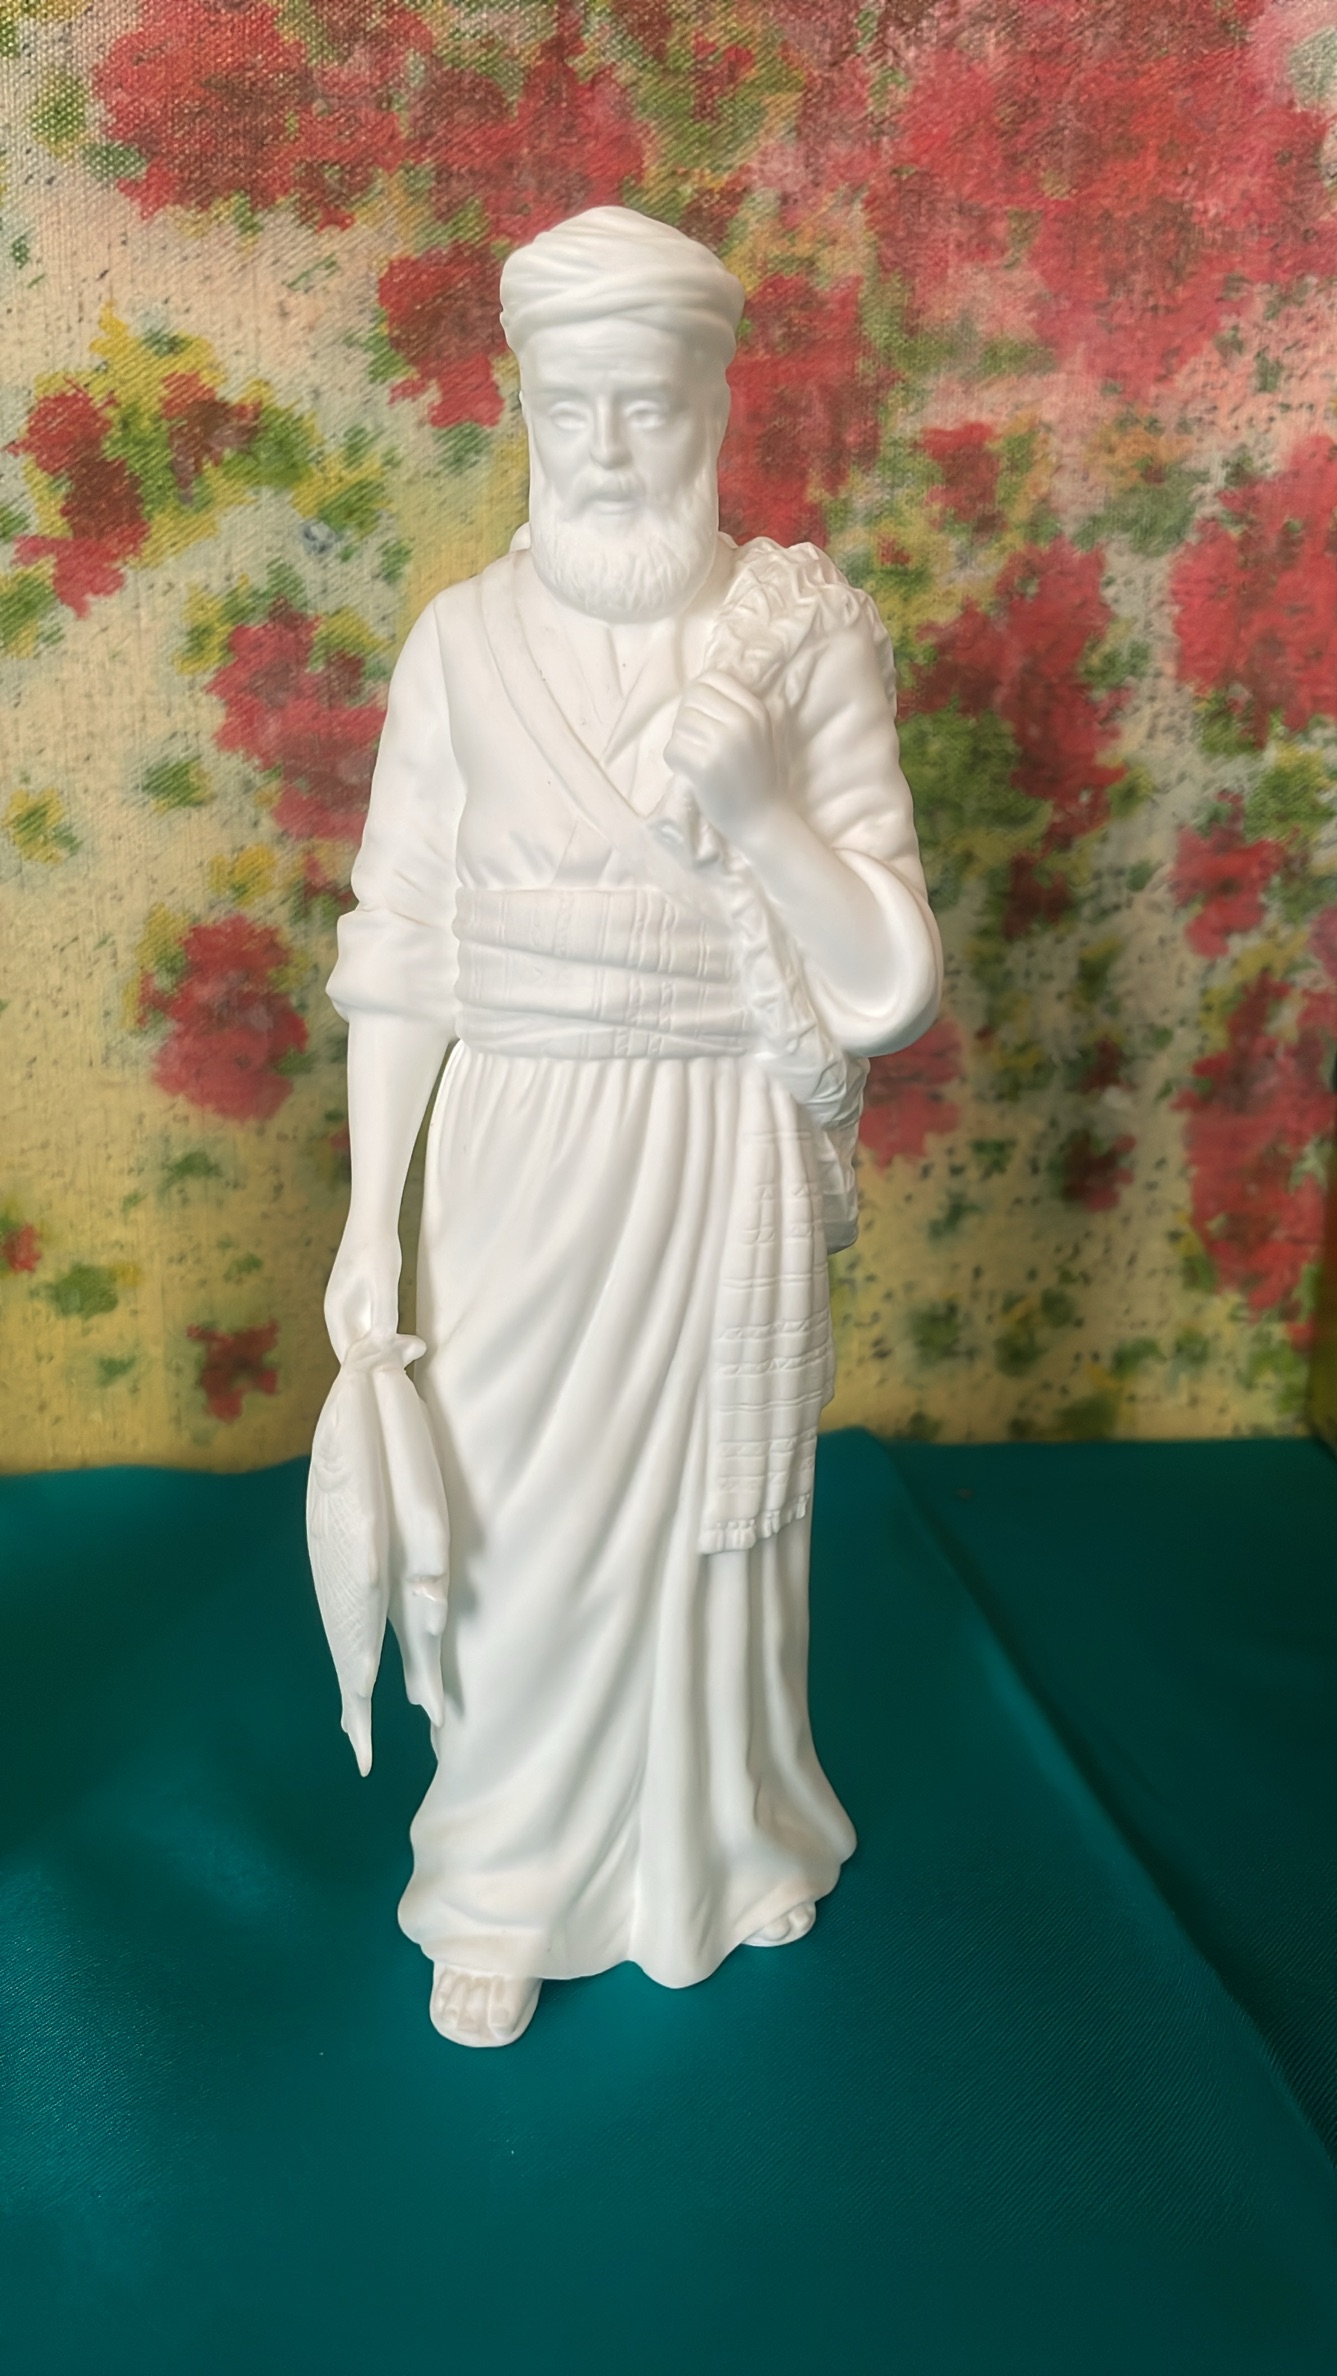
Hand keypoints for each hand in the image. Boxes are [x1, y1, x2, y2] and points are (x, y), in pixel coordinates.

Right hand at [324, 1229, 401, 1362]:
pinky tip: (405, 1341)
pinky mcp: (361, 1301)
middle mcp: (338, 1313)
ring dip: (383, 1350)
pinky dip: (385, 1336)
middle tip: (405, 1369)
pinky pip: (370, 1327)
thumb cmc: (377, 1249)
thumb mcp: (383, 1282)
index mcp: (335, 1312)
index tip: (390, 1380)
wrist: (374, 1219)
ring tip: (409, 1356)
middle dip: (376, 1362)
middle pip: (354, 1349)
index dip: (366, 1369)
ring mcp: (349, 1307)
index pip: (346, 1354)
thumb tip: (383, 1344)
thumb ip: (383, 1313)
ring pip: (364, 1339)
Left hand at [663, 671, 778, 846]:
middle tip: (697, 741)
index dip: (698, 696)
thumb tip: (697, 687)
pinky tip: (690, 771)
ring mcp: (722, 743)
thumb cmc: (756, 775)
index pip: (711, 678)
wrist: (761, 818)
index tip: (702, 718)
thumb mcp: (759, 732)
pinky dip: (675, 760)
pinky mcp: (704, 765)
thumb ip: (736, 707)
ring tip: (696, 758)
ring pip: (680, 723)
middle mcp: (740, 721)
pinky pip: (672, 748)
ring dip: (681, 741)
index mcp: (755, 709)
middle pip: (691, 698)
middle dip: (688, 718)